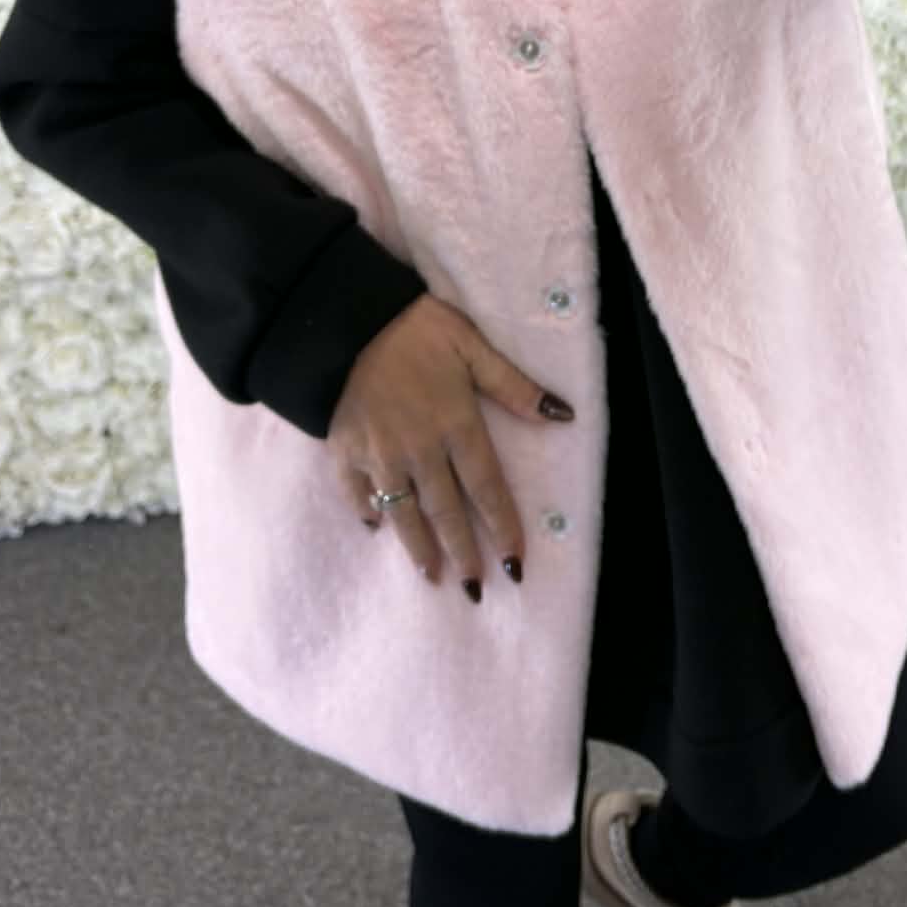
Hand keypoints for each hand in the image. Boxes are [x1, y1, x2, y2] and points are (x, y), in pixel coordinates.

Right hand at [328, 292, 575, 600]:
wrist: (345, 319)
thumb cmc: (417, 328)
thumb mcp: (472, 346)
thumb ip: (514, 386)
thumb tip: (562, 415)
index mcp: (456, 425)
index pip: (486, 487)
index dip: (503, 525)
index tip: (515, 560)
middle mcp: (420, 450)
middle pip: (446, 511)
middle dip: (464, 552)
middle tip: (476, 587)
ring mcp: (379, 455)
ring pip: (404, 512)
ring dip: (419, 547)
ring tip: (432, 575)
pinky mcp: (344, 451)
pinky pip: (356, 492)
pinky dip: (367, 511)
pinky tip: (375, 526)